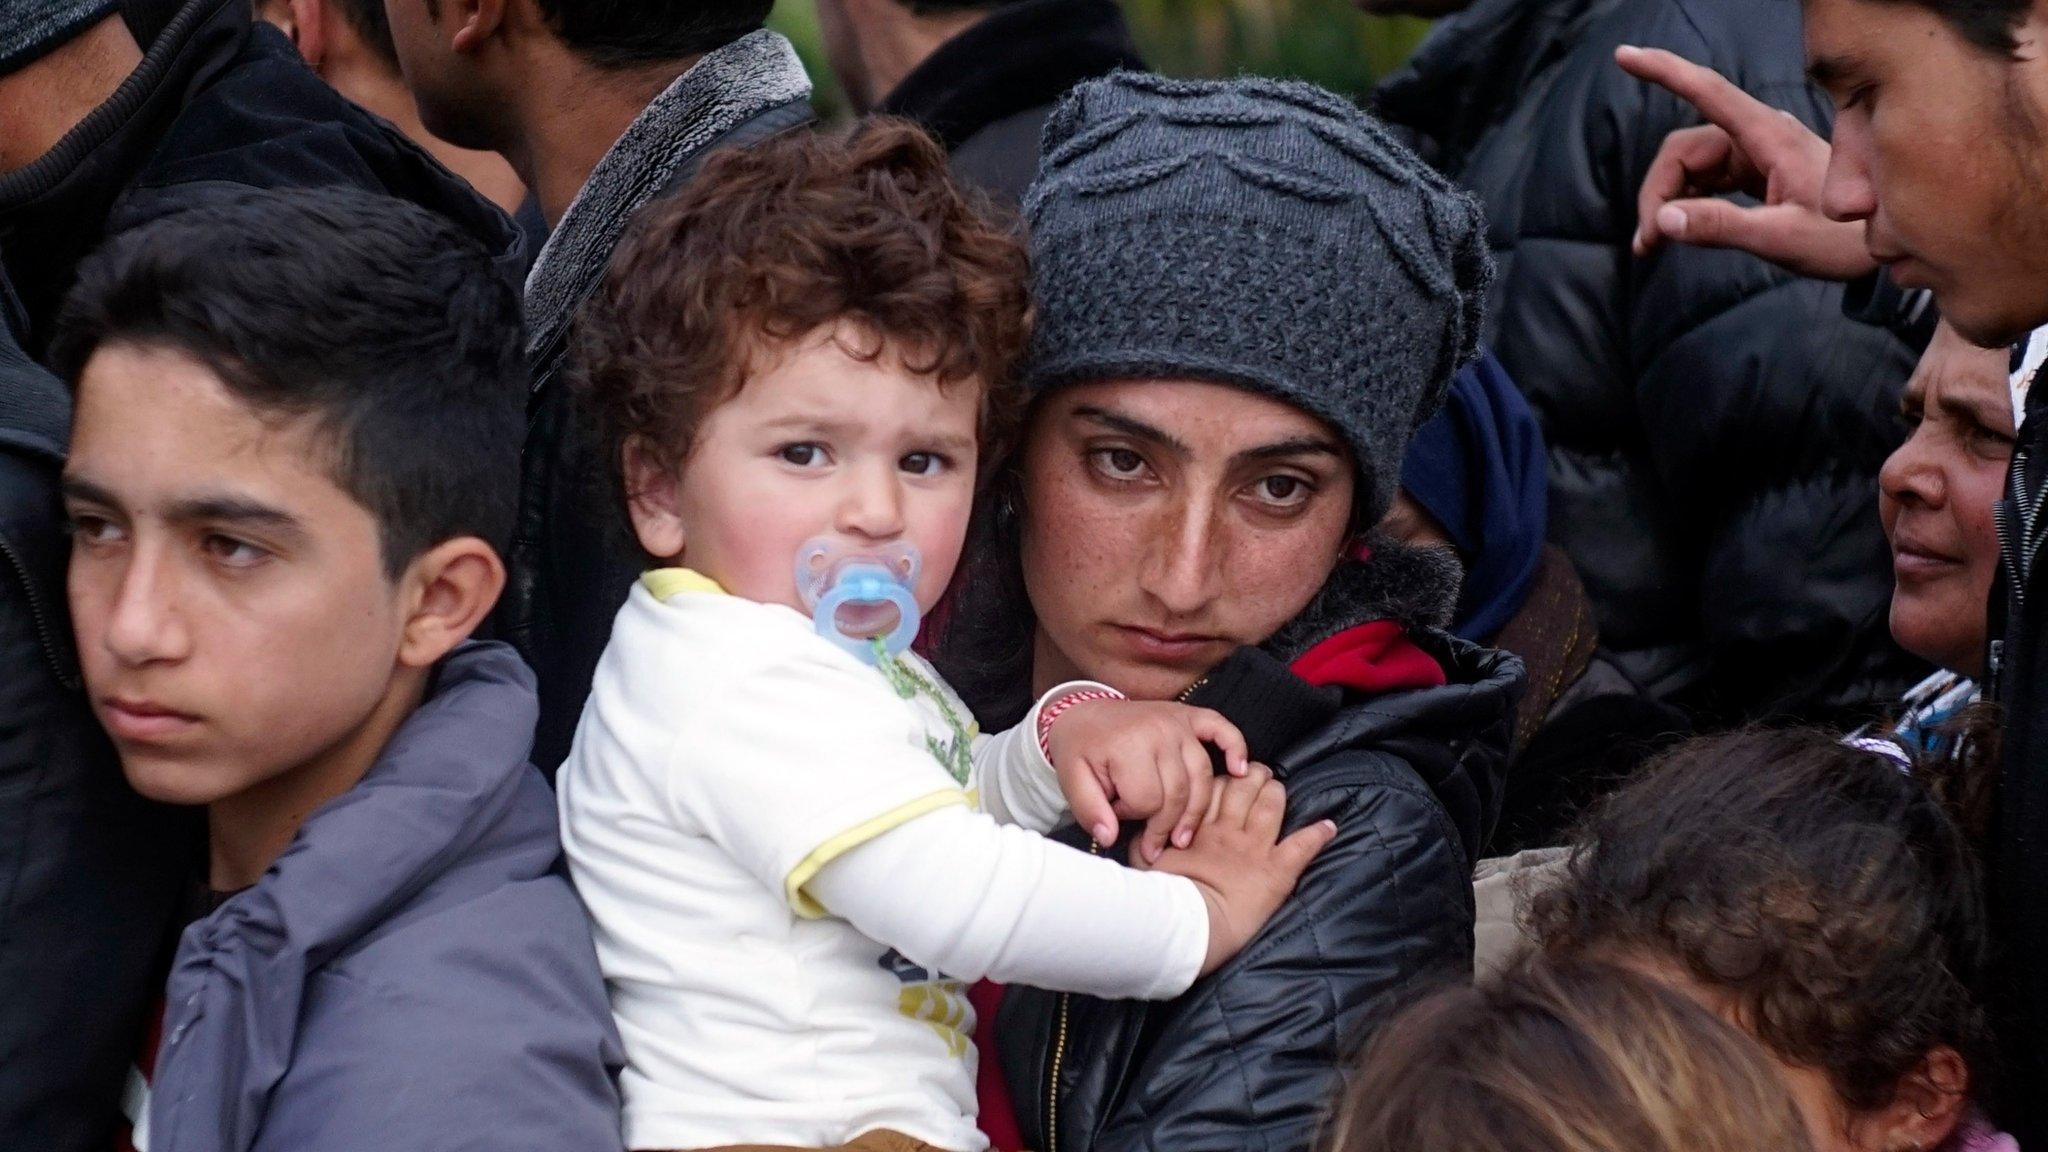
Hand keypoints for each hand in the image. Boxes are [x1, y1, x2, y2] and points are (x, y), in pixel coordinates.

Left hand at [1046, 699, 1248, 863]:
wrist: (1082, 711)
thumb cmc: (1080, 748)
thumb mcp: (1072, 779)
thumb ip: (1089, 810)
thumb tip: (1110, 838)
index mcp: (1128, 745)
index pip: (1147, 800)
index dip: (1133, 816)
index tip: (1118, 815)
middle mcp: (1158, 731)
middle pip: (1178, 792)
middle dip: (1166, 825)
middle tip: (1155, 846)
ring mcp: (1177, 722)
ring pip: (1201, 775)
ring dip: (1196, 809)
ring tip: (1183, 836)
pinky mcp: (1189, 716)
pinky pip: (1221, 729)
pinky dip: (1236, 748)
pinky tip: (1240, 771)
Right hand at [1143, 767, 1335, 976]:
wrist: (1186, 925)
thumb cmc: (1159, 896)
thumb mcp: (1144, 860)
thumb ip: (1148, 837)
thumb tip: (1147, 827)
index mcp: (1196, 827)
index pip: (1213, 786)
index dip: (1223, 778)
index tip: (1228, 777)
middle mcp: (1228, 831)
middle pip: (1245, 787)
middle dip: (1253, 775)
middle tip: (1257, 775)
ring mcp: (1254, 849)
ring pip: (1272, 805)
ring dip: (1277, 793)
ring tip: (1278, 789)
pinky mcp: (1276, 872)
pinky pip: (1302, 846)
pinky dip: (1317, 835)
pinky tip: (1328, 826)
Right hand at [1617, 45, 1874, 279]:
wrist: (1877, 249)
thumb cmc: (1840, 241)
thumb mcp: (1781, 238)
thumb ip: (1721, 227)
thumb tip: (1663, 221)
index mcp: (1768, 137)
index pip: (1707, 93)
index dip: (1665, 72)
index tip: (1626, 57)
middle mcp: (1757, 137)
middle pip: (1682, 150)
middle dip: (1657, 192)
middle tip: (1647, 243)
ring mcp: (1754, 154)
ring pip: (1688, 168)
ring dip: (1666, 202)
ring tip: (1652, 245)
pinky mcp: (1753, 172)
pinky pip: (1704, 180)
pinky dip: (1684, 204)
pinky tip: (1676, 232)